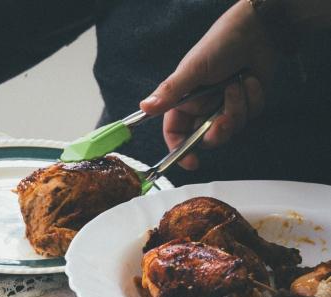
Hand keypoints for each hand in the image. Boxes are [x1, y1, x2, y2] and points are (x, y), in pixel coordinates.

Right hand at [140, 1, 277, 169]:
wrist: (257, 30)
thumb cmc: (219, 44)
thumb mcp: (192, 69)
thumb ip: (170, 92)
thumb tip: (144, 108)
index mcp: (184, 102)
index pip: (175, 133)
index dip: (180, 150)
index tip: (192, 162)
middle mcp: (203, 108)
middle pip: (206, 138)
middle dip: (218, 131)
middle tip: (224, 119)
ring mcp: (225, 107)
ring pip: (232, 128)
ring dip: (238, 106)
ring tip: (238, 82)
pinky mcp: (247, 104)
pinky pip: (251, 115)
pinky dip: (253, 98)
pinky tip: (251, 79)